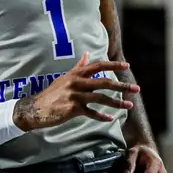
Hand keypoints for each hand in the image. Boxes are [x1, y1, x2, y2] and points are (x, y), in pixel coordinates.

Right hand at [13, 52, 136, 131]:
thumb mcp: (65, 77)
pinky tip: (110, 118)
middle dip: (122, 86)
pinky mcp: (73, 109)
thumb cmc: (52, 93)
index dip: (113, 65)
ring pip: (101, 98)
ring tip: (129, 106)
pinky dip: (101, 116)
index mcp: (76, 74)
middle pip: (104, 82)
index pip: (98, 66)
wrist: (36, 108)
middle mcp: (77, 82)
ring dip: (117, 102)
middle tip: (136, 89)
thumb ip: (78, 67)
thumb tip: (87, 54)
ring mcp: (75, 95)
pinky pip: (91, 113)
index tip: (127, 66)